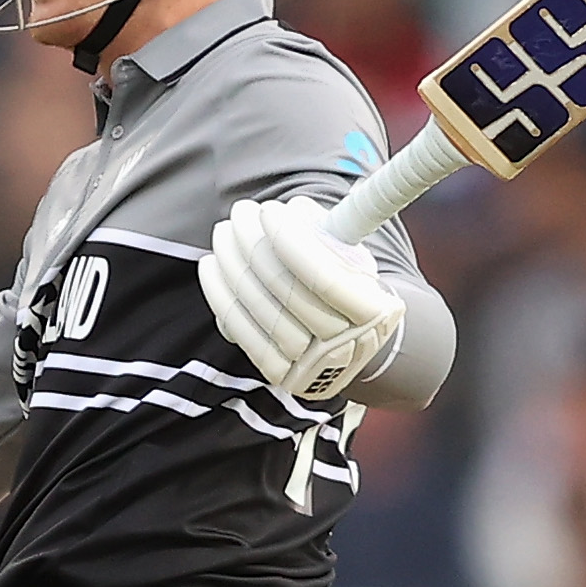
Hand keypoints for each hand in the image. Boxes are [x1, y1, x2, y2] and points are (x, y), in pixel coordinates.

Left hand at [202, 197, 402, 403]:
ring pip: (260, 310)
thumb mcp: (353, 257)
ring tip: (223, 233)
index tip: (268, 211)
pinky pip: (243, 332)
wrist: (348, 341)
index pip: (324, 277)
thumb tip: (292, 212)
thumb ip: (329, 232)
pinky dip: (220, 296)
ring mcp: (312, 366)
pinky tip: (211, 266)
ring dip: (233, 265)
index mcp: (374, 311)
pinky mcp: (282, 375)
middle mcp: (347, 344)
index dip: (290, 241)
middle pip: (286, 291)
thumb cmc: (346, 285)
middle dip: (254, 244)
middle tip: (239, 213)